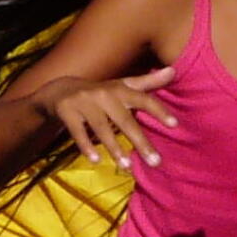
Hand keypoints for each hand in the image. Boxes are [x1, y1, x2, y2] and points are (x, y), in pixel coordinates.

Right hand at [39, 66, 176, 169]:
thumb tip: (174, 71)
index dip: (159, 111)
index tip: (174, 125)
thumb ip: (148, 83)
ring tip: (127, 166)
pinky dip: (86, 146)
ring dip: (114, 148)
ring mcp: (85, 103)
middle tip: (156, 162)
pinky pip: (78, 132)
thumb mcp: (123, 86)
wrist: (61, 90)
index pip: (143, 99)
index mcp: (120, 89)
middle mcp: (104, 94)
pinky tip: (95, 161)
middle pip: (125, 120)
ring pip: (102, 128)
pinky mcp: (68, 113)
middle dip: (140, 142)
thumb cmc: (101, 92)